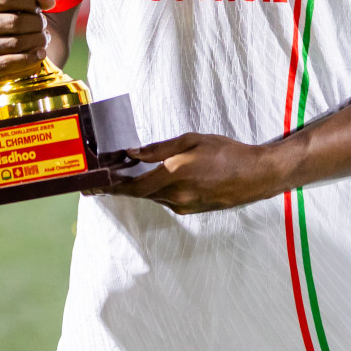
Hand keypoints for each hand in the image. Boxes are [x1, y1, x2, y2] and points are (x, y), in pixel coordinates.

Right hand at [0, 0, 53, 91]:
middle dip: (36, 24)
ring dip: (37, 41)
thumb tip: (48, 2)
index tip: (39, 9)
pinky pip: (7, 63)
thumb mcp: (20, 2)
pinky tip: (39, 55)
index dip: (30, 3)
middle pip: (14, 22)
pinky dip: (28, 59)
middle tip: (43, 27)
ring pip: (14, 43)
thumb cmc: (10, 23)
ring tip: (43, 40)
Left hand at [105, 133, 288, 214]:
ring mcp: (184, 206)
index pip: (133, 187)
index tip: (94, 186)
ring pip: (152, 197)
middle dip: (121, 187)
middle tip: (104, 179)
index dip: (111, 187)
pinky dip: (156, 190)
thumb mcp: (192, 141)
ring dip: (139, 188)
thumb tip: (133, 153)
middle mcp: (176, 196)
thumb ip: (160, 148)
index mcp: (174, 176)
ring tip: (127, 175)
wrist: (255, 176)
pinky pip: (166, 200)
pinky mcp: (191, 210)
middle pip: (139, 194)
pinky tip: (156, 179)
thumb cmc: (226, 152)